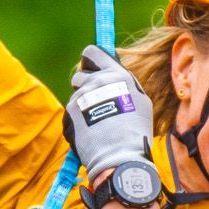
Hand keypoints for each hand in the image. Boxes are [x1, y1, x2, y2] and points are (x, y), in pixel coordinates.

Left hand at [63, 44, 154, 178]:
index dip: (90, 60)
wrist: (120, 155)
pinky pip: (71, 113)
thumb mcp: (139, 100)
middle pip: (80, 76)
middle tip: (96, 104)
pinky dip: (77, 122)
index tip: (92, 67)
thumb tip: (112, 75)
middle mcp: (96, 82)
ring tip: (96, 124)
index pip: (92, 52)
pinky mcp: (69, 112)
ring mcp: (80, 97)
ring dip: (82, 107)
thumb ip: (123, 83)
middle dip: (85, 87)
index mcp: (115, 75)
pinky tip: (90, 133)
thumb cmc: (135, 130)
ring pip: (76, 97)